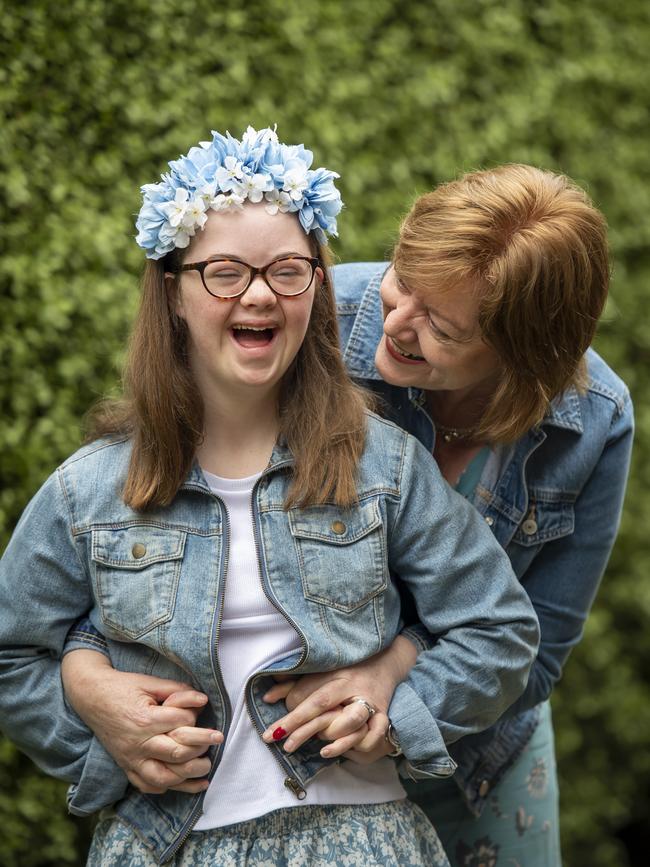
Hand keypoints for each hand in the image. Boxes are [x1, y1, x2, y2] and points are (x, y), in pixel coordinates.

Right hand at [61, 650, 219, 793]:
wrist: (90, 696)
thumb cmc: (123, 686)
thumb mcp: (150, 682)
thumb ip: (177, 690)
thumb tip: (203, 700)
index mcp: (144, 719)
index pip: (180, 723)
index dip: (196, 717)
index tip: (204, 712)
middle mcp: (137, 743)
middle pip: (176, 753)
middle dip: (201, 748)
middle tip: (218, 741)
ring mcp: (130, 758)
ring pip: (163, 777)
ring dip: (188, 777)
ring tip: (205, 769)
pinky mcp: (125, 766)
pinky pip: (145, 785)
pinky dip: (165, 788)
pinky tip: (181, 783)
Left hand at [260, 637, 416, 758]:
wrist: (386, 663)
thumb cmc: (347, 670)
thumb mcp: (321, 673)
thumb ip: (293, 685)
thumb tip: (266, 698)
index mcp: (337, 677)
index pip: (311, 698)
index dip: (292, 716)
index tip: (272, 733)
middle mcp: (352, 689)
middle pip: (326, 708)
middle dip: (303, 729)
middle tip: (284, 746)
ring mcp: (370, 703)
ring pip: (353, 719)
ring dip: (335, 737)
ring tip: (319, 749)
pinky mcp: (383, 715)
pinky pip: (375, 734)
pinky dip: (362, 744)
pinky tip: (350, 751)